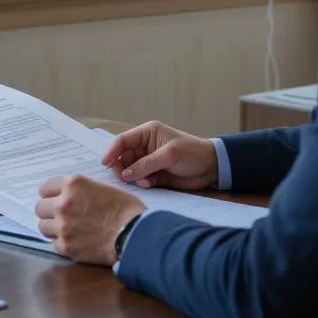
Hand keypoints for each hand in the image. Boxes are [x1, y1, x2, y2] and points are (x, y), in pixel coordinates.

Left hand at [34, 174, 145, 265]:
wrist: (134, 234)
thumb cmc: (125, 210)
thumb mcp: (102, 188)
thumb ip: (80, 190)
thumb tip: (67, 195)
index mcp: (73, 184)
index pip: (46, 187)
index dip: (51, 194)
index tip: (54, 199)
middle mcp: (63, 203)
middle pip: (40, 207)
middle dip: (50, 211)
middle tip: (61, 215)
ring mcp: (63, 226)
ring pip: (43, 226)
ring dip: (53, 228)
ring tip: (68, 229)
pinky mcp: (66, 246)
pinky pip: (54, 244)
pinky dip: (63, 243)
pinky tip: (76, 241)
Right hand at [102, 120, 218, 189]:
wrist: (212, 167)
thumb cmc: (192, 153)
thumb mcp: (169, 155)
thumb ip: (146, 164)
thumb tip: (125, 174)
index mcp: (147, 133)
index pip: (123, 140)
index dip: (112, 151)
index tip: (105, 163)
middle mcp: (145, 146)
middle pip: (123, 157)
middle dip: (122, 168)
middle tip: (125, 178)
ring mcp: (149, 161)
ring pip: (130, 170)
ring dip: (133, 177)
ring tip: (145, 182)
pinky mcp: (154, 175)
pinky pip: (140, 179)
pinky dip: (142, 183)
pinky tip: (150, 184)